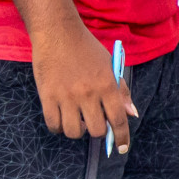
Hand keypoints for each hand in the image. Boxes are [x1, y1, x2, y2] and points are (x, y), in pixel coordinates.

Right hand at [31, 20, 136, 151]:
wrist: (57, 31)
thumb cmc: (85, 47)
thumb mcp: (109, 64)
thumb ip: (121, 90)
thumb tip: (131, 114)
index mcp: (107, 84)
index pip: (118, 119)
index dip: (121, 137)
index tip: (121, 148)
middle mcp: (88, 93)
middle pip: (96, 130)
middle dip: (97, 130)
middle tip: (92, 120)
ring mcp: (67, 96)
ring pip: (74, 132)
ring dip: (77, 130)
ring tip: (76, 118)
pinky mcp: (48, 96)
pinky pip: (54, 125)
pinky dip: (58, 126)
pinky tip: (61, 117)